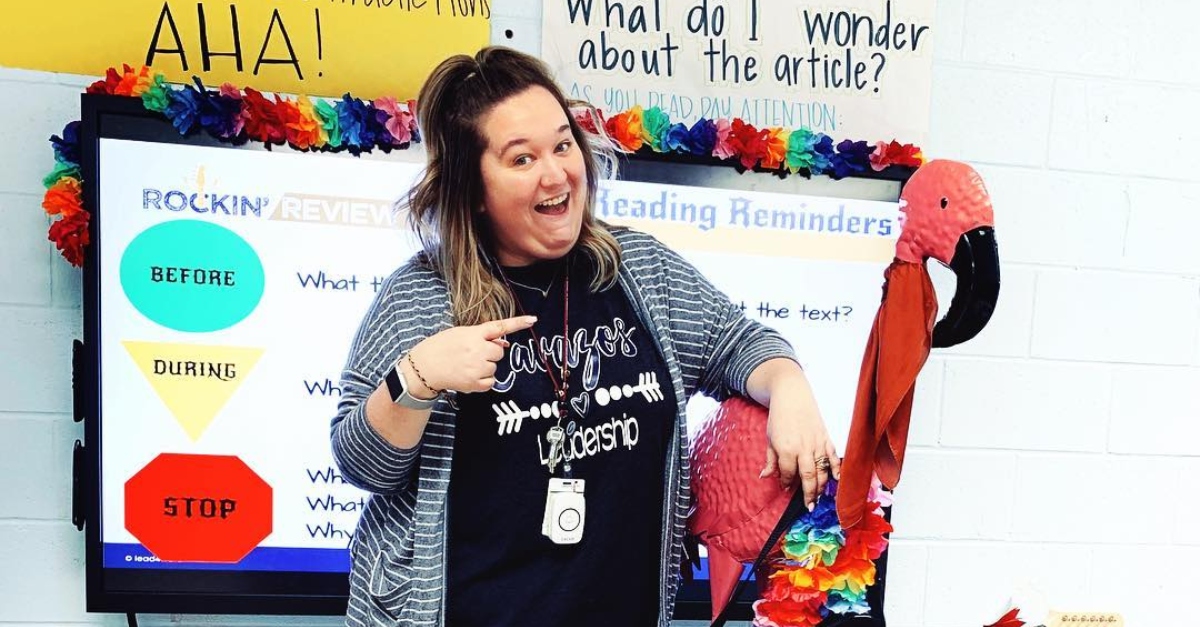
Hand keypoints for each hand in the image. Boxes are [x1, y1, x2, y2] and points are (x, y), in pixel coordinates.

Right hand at [406, 315, 535, 394]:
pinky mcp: (475, 384)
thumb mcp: (459, 334)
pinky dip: (483, 380)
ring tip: (466, 365)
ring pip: (495, 366)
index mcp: (473, 334)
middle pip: (500, 352)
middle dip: (490, 352)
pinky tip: (469, 375)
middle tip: (473, 354)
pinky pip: (491, 381)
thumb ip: (482, 336)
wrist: (423, 368)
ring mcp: (477, 368)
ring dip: (485, 366)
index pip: (500, 326)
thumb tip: (505, 343)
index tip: (533, 320)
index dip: (518, 323)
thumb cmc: (440, 348)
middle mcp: (477, 350)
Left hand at [759, 385, 840, 510]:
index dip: (786, 483)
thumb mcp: (769, 439)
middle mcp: (803, 448)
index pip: (788, 473)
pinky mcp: (826, 438)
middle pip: (808, 477)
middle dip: (808, 494)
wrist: (792, 395)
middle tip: (809, 507)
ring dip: (821, 486)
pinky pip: (833, 457)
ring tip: (819, 498)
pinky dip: (836, 469)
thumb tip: (765, 477)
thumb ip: (770, 460)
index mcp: (786, 449)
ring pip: (822, 470)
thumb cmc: (779, 417)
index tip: (785, 488)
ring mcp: (817, 443)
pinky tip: (837, 480)